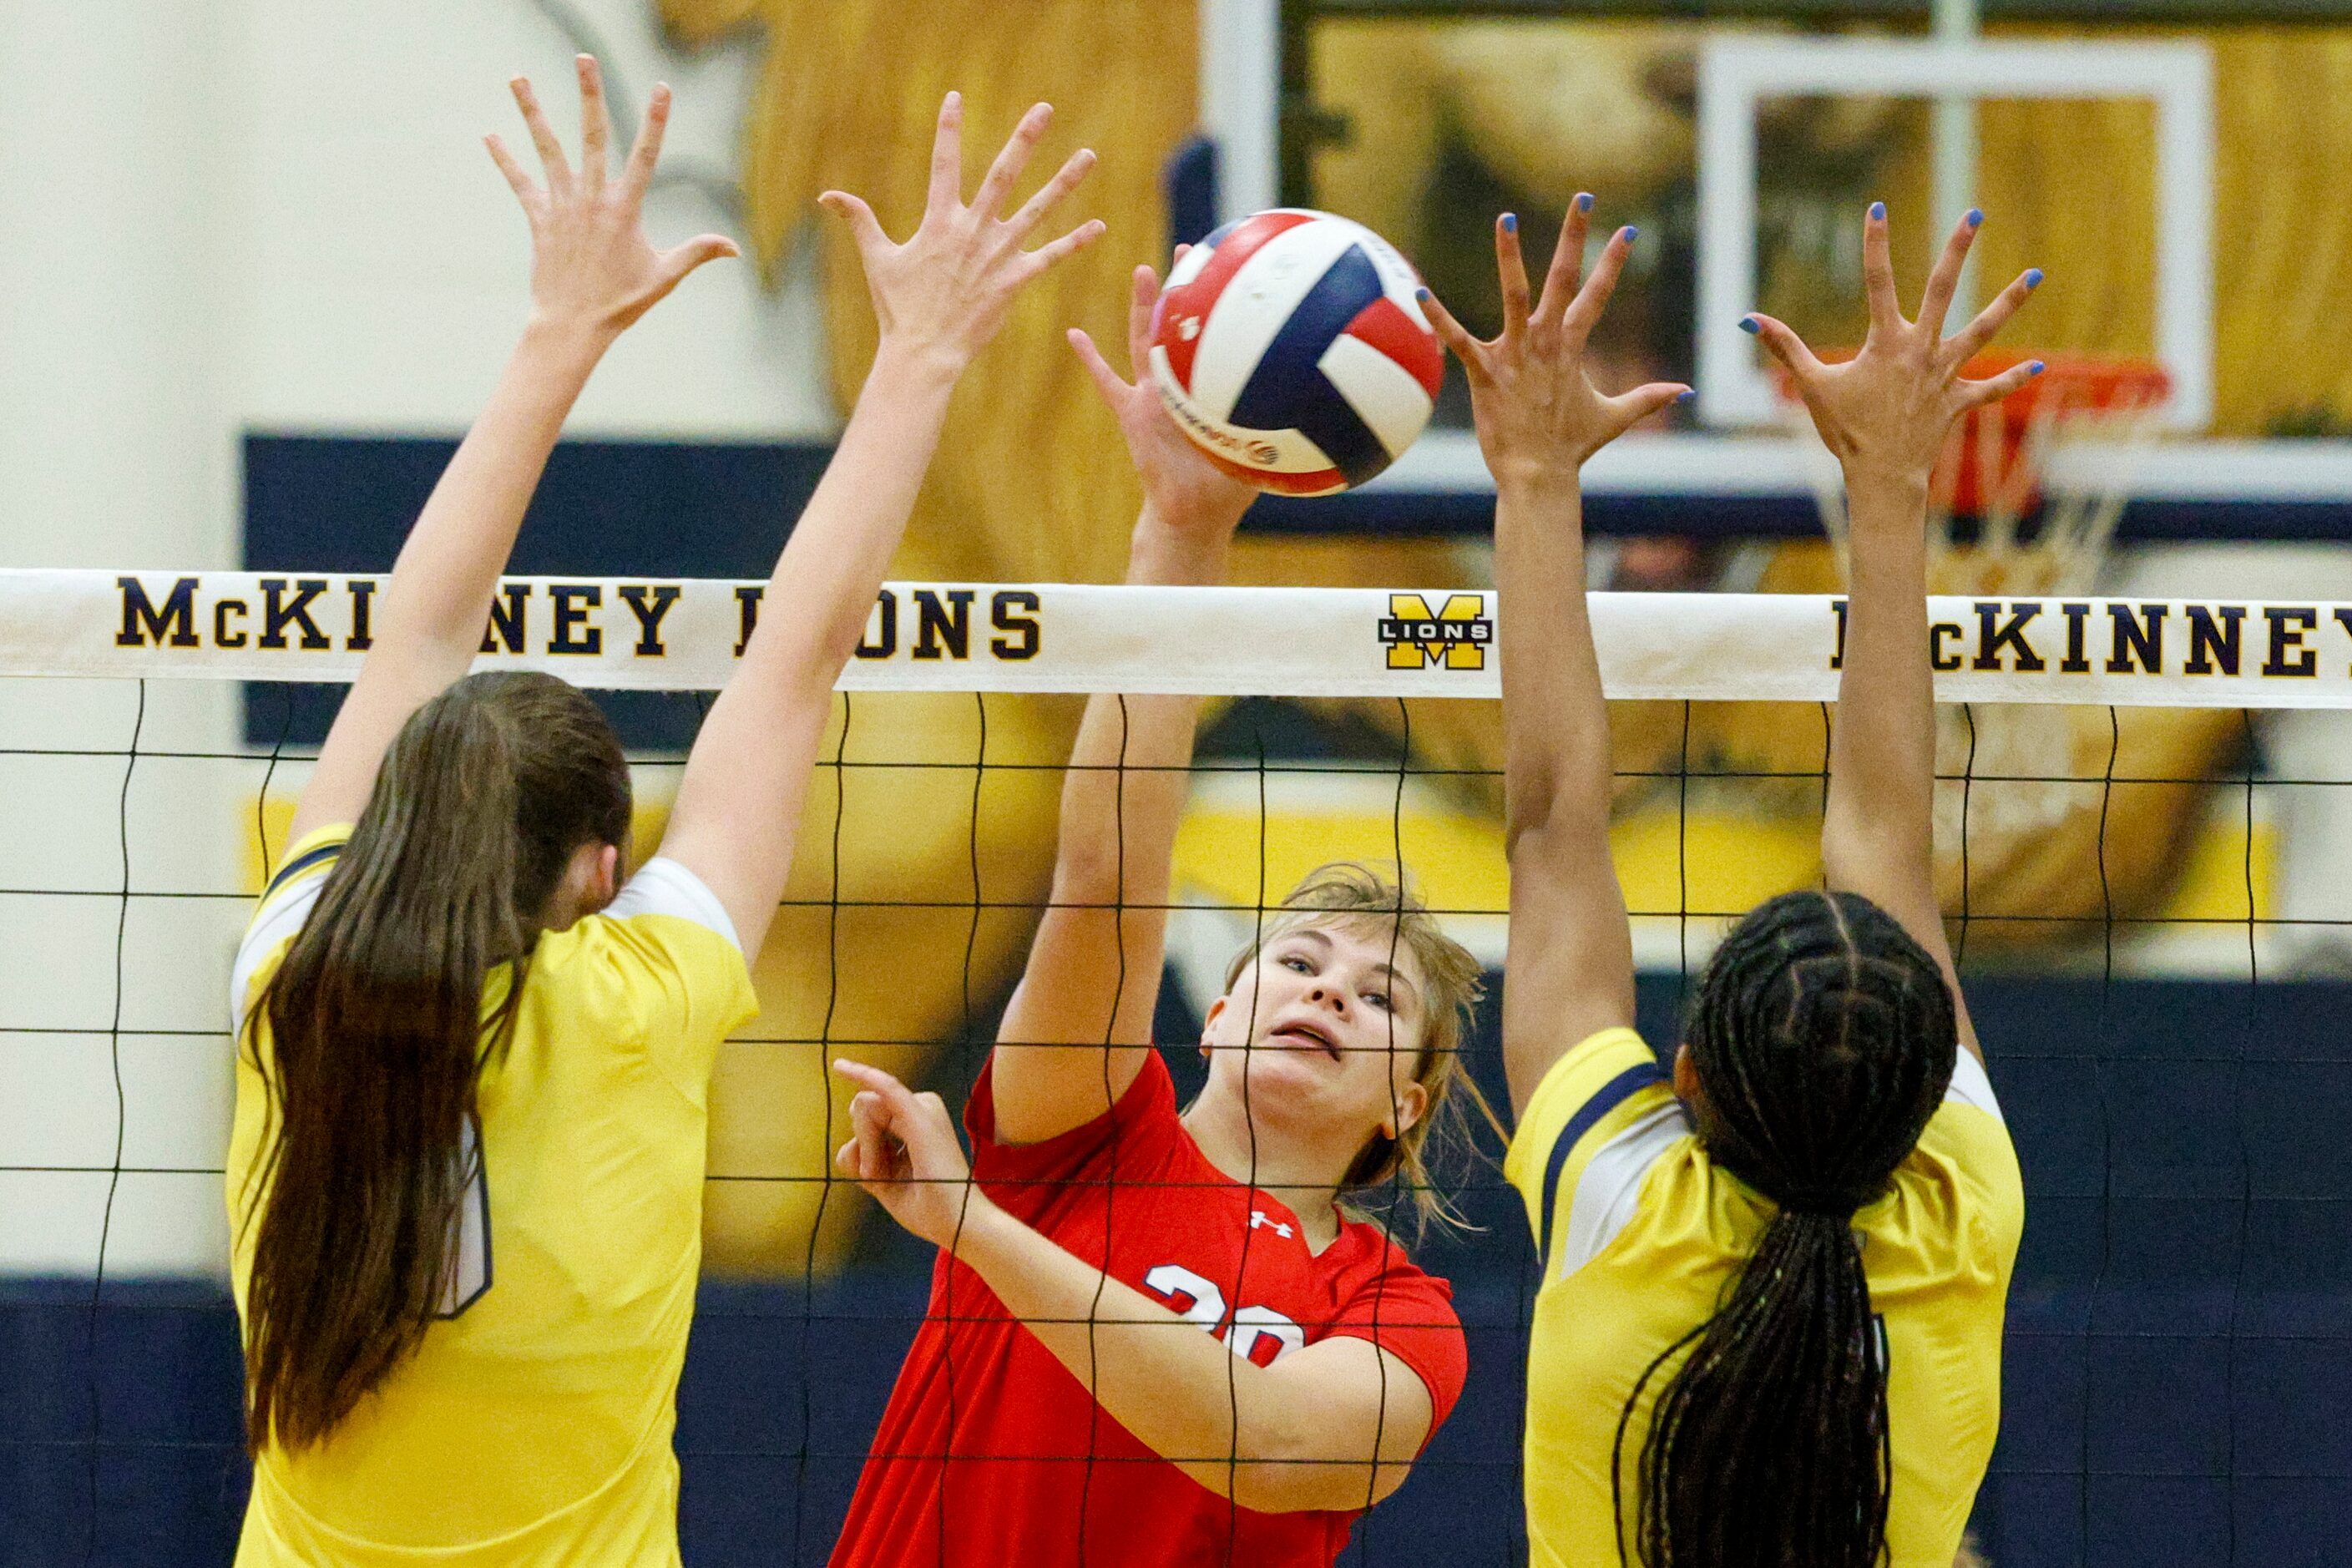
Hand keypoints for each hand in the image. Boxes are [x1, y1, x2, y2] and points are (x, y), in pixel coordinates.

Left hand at [485, 57, 739, 339]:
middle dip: (589, 95)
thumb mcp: (664, 277)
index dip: (656, 121)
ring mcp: (563, 206)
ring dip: (533, 112)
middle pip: (593, 136)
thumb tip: (735, 248)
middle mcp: (593, 200)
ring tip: (518, 78)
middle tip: (584, 59)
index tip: (662, 88)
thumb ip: (697, 253)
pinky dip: (505, 160)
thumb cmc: (621, 303)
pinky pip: (521, 183)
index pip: (646, 155)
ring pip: (548, 149)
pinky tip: (490, 135)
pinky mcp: (539, 219)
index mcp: (626, 210)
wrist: (573, 325)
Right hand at [822, 95, 1104, 376]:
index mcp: (939, 222)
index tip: (956, 98)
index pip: (943, 163)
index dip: (948, 129)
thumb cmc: (898, 308)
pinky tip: (1100, 227)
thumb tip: (827, 195)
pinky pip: (1050, 257)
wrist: (924, 352)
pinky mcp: (1015, 281)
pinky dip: (1075, 243)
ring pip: (1038, 209)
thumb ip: (859, 221)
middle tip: (1045, 109)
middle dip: (1025, 139)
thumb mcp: (876, 259)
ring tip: (1089, 156)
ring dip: (1064, 182)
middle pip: (1003, 174)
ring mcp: (997, 254)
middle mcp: (972, 231)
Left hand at [833, 1059, 988, 1249]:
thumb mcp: (885, 1181)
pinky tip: (842, 1068)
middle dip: (862, 1145)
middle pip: (863, 1109)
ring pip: (864, 1108)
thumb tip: (851, 1144)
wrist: (957, 1225)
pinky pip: (885, 1088)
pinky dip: (864, 1075)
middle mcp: (922, 1107)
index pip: (869, 1118)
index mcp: (915, 1120)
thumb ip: (865, 1159)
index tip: (872, 1175)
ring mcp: (924, 1108)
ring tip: (885, 1175)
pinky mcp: (921, 1116)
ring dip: (866, 1148)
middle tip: (880, 1176)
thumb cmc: (929, 1207)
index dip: (863, 1149)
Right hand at [1069, 251, 1255, 537]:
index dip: (1223, 307)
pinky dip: (1090, 359)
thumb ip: (1280, 433)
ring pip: (1145, 341)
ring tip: (1142, 269)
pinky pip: (1107, 381)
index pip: (1217, 340)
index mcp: (1208, 391)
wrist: (1191, 515)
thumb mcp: (1259, 454)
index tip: (1235, 269)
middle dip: (1185, 288)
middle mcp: (1181, 387)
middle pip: (1180, 326)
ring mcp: (1153, 397)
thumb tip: (1320, 415)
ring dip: (1142, 307)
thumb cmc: (1225, 490)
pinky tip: (1074, 334)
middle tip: (1192, 249)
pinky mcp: (1130, 414)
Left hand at [1420, 202, 1686, 486]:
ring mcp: (1517, 356)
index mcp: (1572, 347)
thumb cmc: (1570, 447)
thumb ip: (1647, 399)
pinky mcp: (1487, 373)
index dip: (1613, 263)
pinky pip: (1459, 340)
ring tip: (1507, 218)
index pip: (1598, 295)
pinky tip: (1420, 294)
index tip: (1629, 230)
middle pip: (1564, 279)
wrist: (1540, 476)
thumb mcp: (1614, 418)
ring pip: (1514, 296)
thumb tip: (1683, 392)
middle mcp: (1547, 343)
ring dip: (1510, 256)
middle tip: (1583, 197)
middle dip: (1574, 237)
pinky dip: (1439, 318)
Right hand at [1745, 204, 2041, 497]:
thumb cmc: (1845, 431)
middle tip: (1974, 214)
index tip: (1876, 208)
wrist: (1882, 475)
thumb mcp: (1811, 386)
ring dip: (2009, 301)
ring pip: (1983, 330)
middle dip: (1957, 249)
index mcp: (1886, 343)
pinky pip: (1990, 388)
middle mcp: (1921, 350)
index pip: (1877, 282)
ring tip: (2035, 275)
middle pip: (1944, 290)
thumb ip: (1785, 348)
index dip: (1875, 244)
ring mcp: (1945, 374)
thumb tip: (1750, 320)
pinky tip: (2039, 367)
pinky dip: (2013, 379)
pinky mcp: (1958, 401)